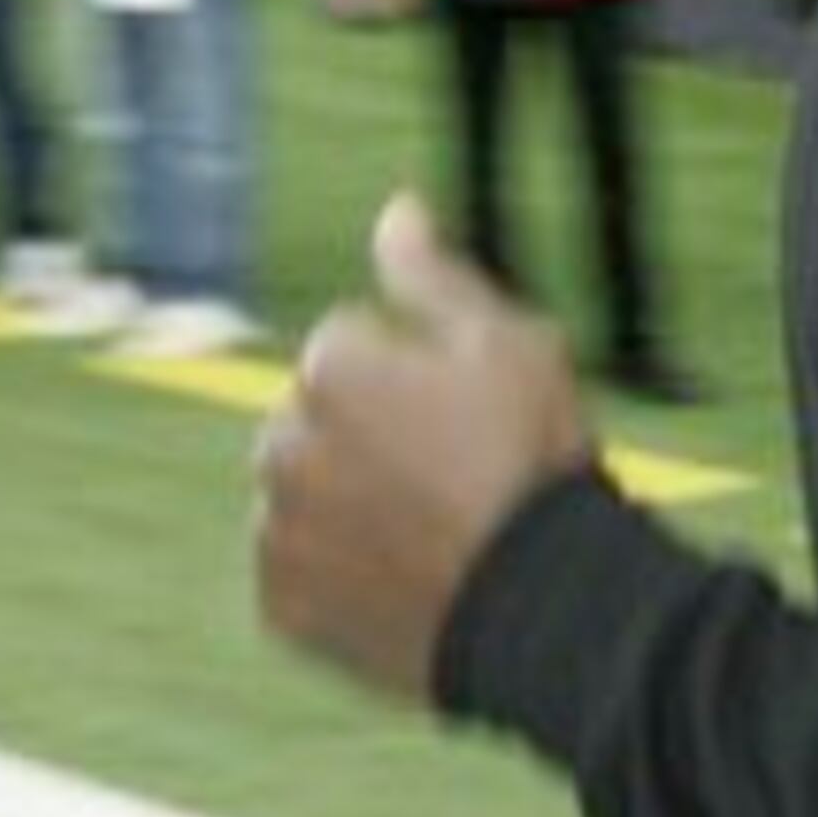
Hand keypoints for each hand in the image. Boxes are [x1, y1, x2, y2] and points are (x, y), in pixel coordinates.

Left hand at [255, 194, 595, 702]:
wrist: (540, 607)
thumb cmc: (531, 461)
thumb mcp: (509, 342)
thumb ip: (433, 275)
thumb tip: (396, 209)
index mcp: (329, 367)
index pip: (352, 344)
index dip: (417, 376)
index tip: (467, 416)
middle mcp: (281, 441)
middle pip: (318, 419)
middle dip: (365, 434)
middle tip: (449, 477)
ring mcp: (277, 529)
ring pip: (305, 495)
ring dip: (345, 502)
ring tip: (428, 532)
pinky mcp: (281, 605)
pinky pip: (300, 573)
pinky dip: (337, 573)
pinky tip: (403, 578)